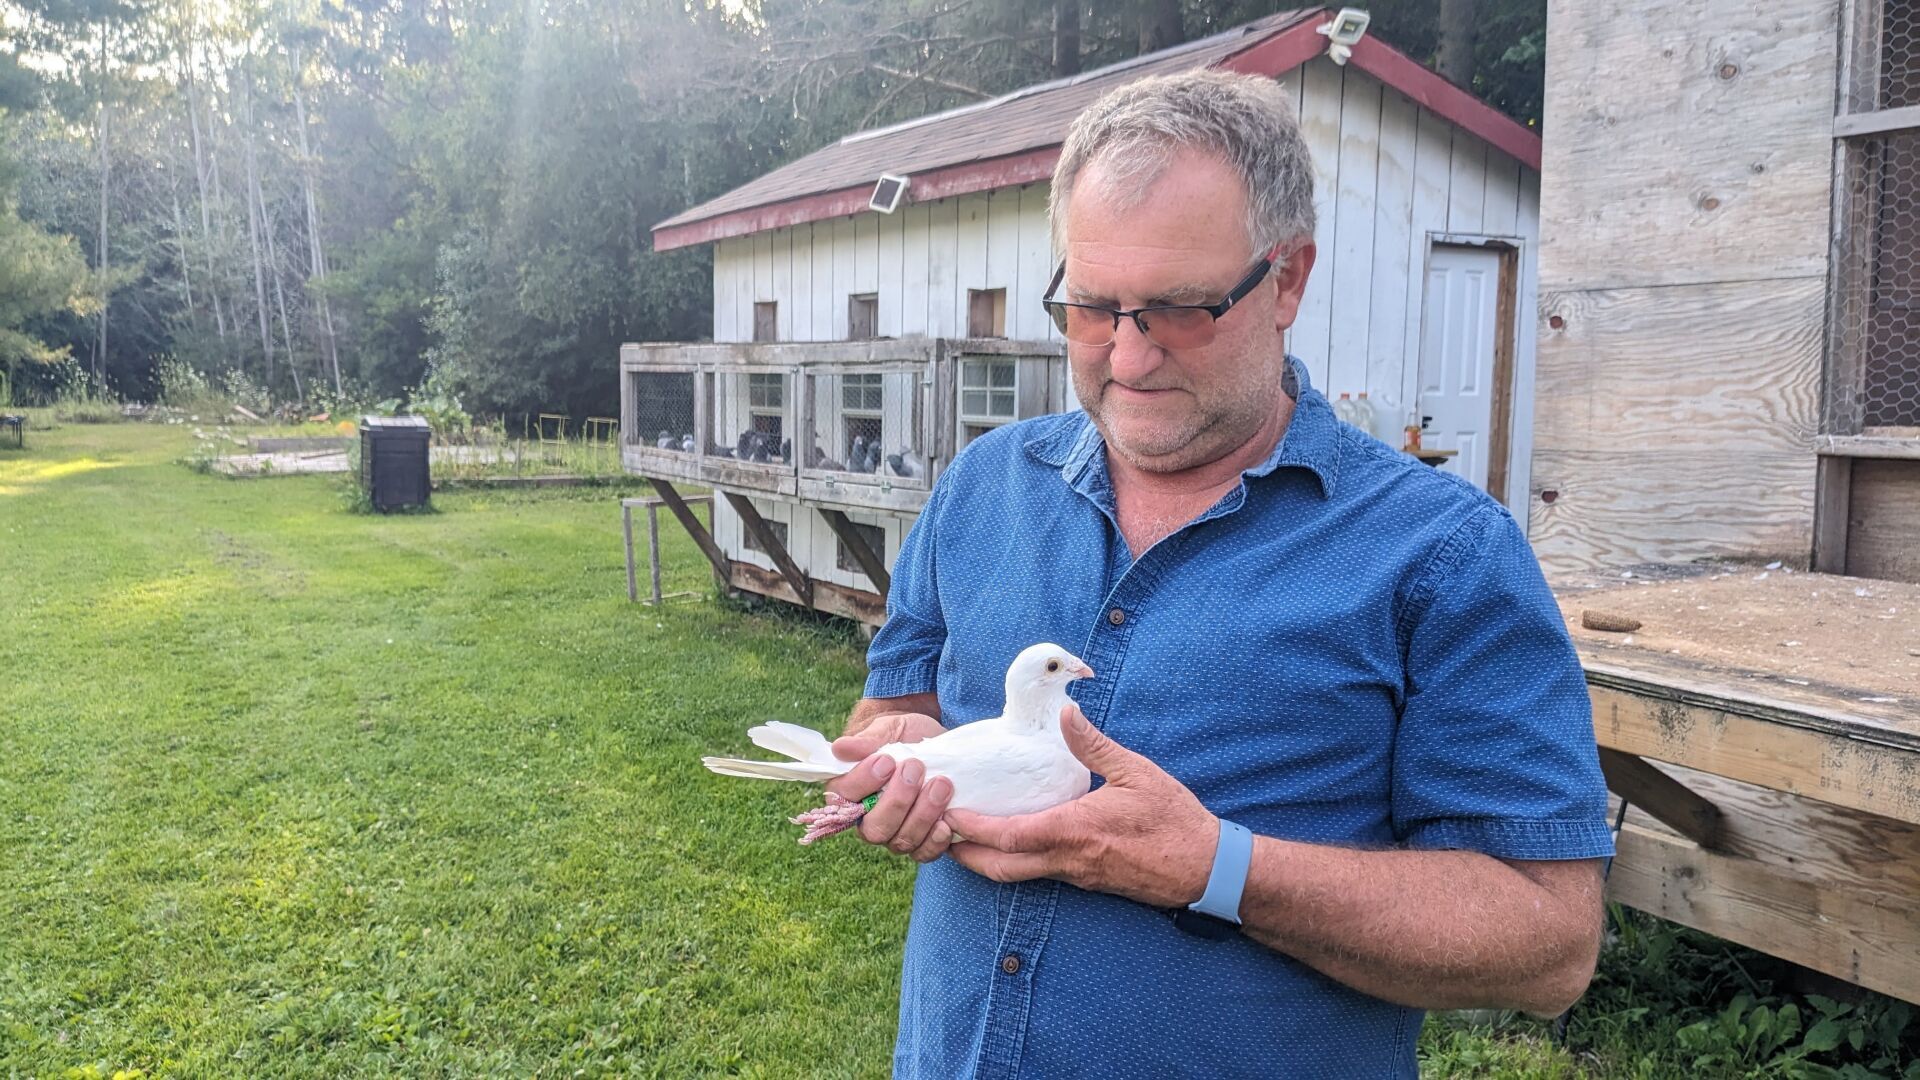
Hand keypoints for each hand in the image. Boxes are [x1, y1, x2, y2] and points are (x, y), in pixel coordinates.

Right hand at [824, 712, 953, 862]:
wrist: (933, 741)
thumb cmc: (902, 734)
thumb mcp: (886, 729)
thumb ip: (866, 741)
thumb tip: (840, 748)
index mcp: (849, 792)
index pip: (844, 798)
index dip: (863, 782)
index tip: (886, 760)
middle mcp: (868, 820)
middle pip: (874, 829)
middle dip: (897, 801)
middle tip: (915, 768)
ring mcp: (895, 833)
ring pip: (901, 841)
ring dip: (922, 815)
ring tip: (941, 783)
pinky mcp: (922, 839)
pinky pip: (924, 853)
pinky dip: (935, 841)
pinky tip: (946, 821)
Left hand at [945, 703, 1217, 907]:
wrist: (1205, 869)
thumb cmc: (1173, 819)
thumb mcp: (1135, 772)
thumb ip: (1094, 744)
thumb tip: (1066, 712)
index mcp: (1074, 830)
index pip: (1008, 835)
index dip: (973, 828)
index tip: (949, 814)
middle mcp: (1068, 859)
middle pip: (1001, 867)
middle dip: (966, 856)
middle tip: (940, 835)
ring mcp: (1077, 876)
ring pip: (1018, 875)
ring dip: (988, 861)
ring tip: (965, 839)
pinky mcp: (1088, 882)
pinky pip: (1041, 875)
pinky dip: (1016, 862)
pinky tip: (1012, 844)